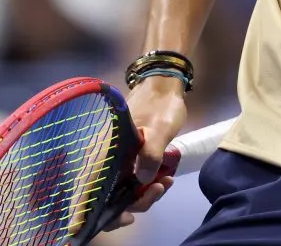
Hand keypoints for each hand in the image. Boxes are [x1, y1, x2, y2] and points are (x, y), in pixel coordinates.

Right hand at [103, 77, 186, 230]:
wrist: (165, 86)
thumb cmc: (160, 104)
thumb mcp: (159, 127)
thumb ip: (150, 152)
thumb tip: (142, 181)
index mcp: (103, 154)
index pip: (91, 195)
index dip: (105, 214)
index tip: (128, 216)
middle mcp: (105, 161)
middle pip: (109, 197)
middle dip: (135, 202)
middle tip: (159, 189)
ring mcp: (117, 161)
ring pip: (123, 191)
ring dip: (144, 194)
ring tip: (166, 182)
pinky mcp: (128, 160)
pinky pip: (133, 181)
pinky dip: (146, 186)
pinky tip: (164, 180)